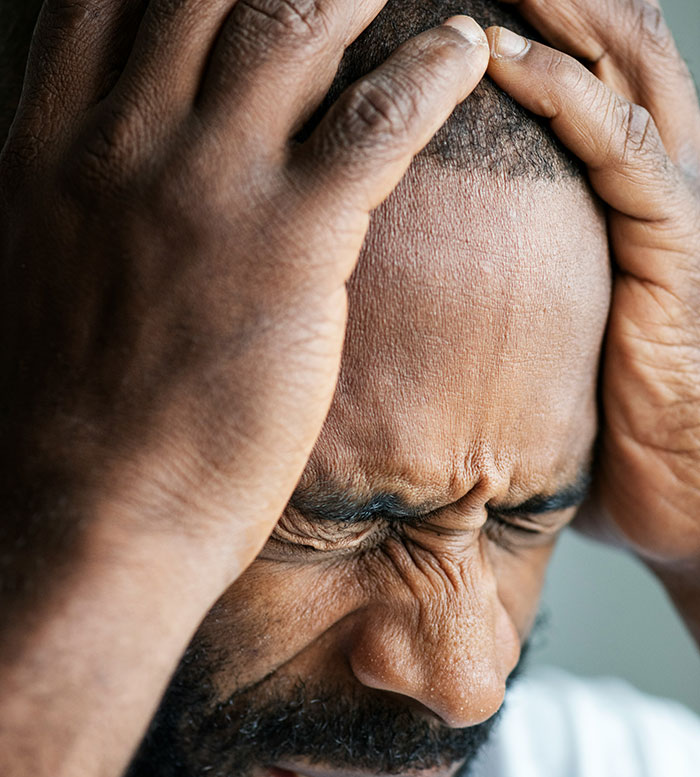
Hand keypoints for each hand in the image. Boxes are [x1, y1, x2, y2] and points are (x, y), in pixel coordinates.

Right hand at [0, 0, 488, 590]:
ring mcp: (204, 187)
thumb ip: (81, 197)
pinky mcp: (288, 247)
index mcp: (51, 148)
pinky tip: (464, 49)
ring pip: (295, 19)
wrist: (92, 518)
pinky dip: (431, 69)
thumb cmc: (75, 418)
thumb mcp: (48, 273)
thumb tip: (117, 164)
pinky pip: (376, 121)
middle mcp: (121, 143)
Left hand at [485, 1, 699, 581]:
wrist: (682, 486)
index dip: (523, 7)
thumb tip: (422, 251)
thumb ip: (507, 266)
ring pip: (618, 70)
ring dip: (553, 6)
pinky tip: (511, 58)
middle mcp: (646, 177)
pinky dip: (573, 98)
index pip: (575, 60)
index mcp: (613, 185)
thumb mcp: (546, 320)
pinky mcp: (674, 252)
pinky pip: (625, 154)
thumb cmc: (604, 411)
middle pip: (601, 37)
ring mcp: (668, 207)